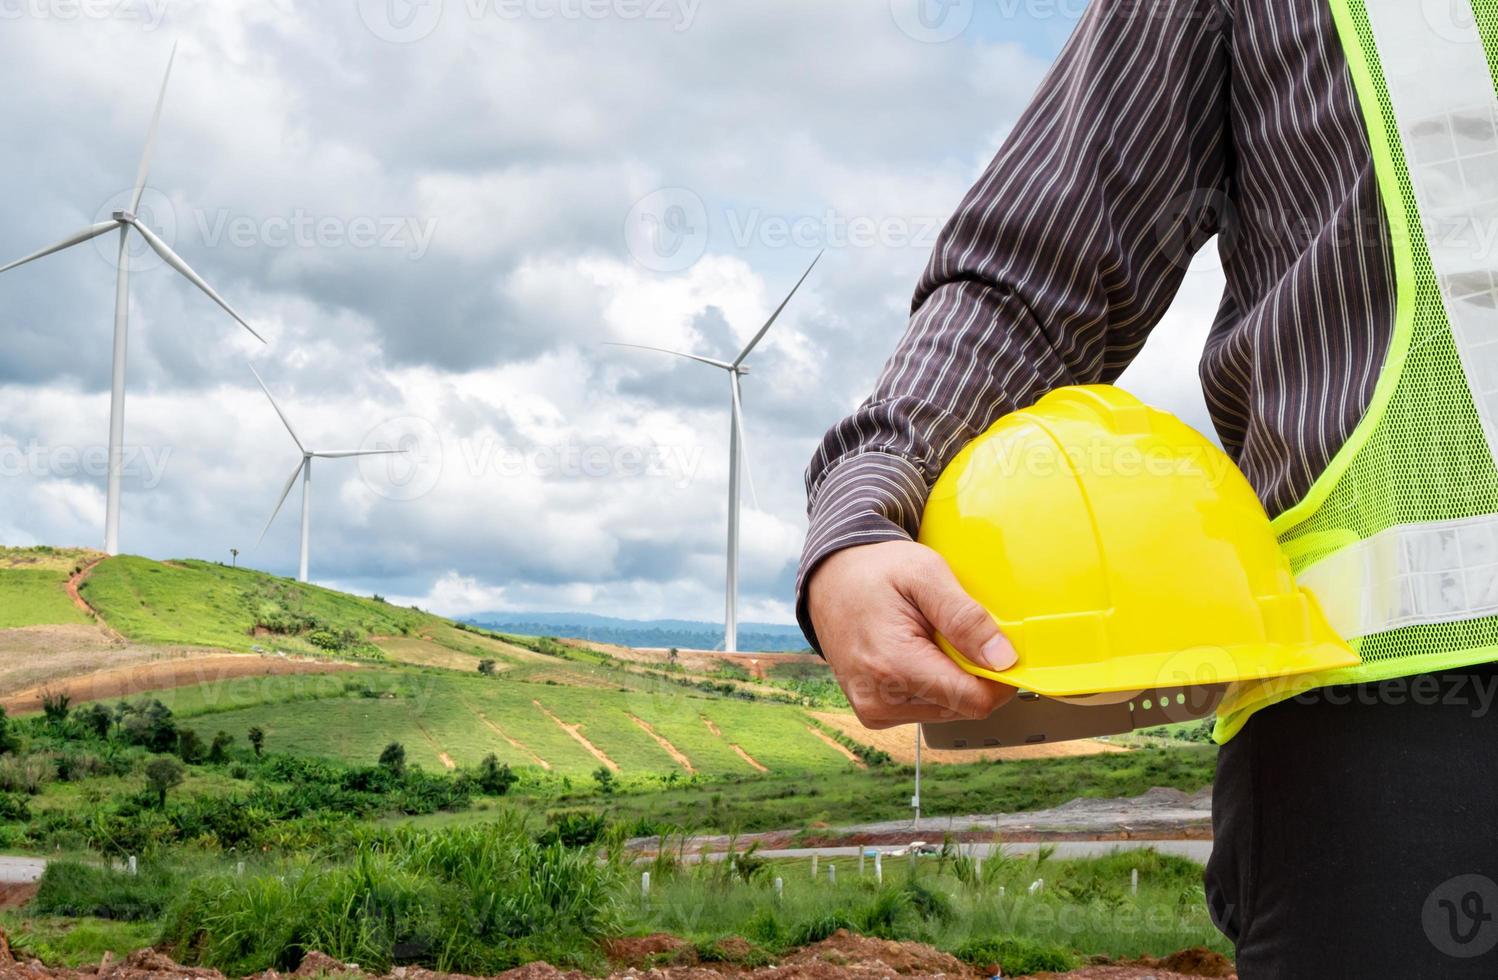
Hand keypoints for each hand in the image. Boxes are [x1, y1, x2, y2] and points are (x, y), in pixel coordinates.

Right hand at [807, 540, 1016, 728]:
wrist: (829, 577)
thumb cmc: (873, 571)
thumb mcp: (925, 573)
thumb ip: (965, 617)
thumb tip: (1003, 658)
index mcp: (893, 665)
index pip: (974, 700)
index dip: (1000, 679)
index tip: (1004, 650)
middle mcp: (879, 698)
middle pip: (963, 706)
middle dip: (972, 672)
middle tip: (954, 632)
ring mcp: (874, 709)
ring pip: (947, 709)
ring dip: (951, 676)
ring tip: (930, 638)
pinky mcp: (874, 711)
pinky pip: (926, 707)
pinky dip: (933, 682)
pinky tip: (917, 652)